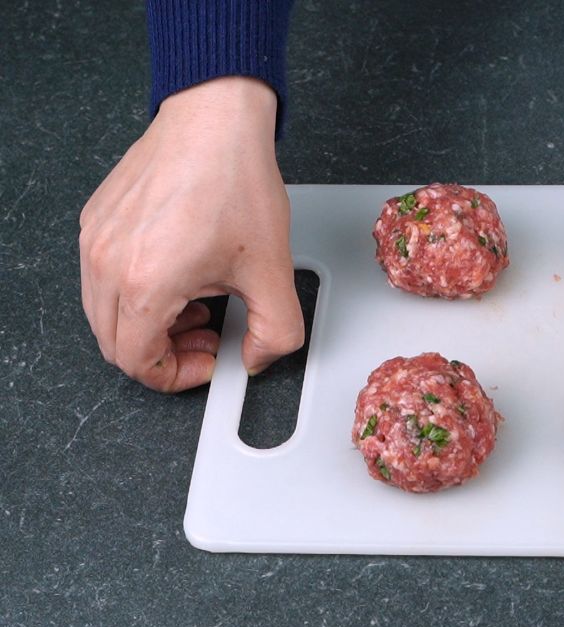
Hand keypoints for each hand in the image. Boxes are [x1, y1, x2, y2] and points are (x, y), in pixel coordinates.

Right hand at [79, 76, 302, 391]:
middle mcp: (106, 264)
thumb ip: (275, 331)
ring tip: (200, 304)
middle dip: (165, 353)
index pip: (138, 363)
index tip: (208, 361)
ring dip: (151, 324)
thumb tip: (258, 357)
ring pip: (107, 313)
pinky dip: (137, 291)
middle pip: (116, 343)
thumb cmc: (235, 180)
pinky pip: (103, 277)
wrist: (215, 119)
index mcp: (144, 285)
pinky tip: (182, 274)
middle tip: (208, 336)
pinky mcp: (95, 221)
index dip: (177, 375)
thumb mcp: (273, 270)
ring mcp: (94, 241)